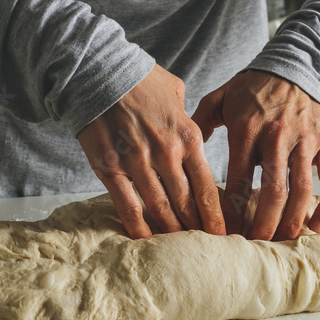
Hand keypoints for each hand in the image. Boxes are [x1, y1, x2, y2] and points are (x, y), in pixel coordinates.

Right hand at [77, 64, 225, 238]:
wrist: (97, 71)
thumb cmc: (138, 79)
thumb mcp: (175, 92)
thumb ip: (188, 118)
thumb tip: (196, 130)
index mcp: (187, 135)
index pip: (206, 185)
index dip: (215, 214)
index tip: (222, 233)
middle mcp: (166, 152)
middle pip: (186, 201)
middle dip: (197, 228)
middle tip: (205, 247)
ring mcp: (137, 162)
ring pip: (160, 207)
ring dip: (171, 230)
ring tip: (179, 247)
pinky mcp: (110, 167)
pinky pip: (127, 204)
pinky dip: (138, 226)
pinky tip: (146, 240)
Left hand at [191, 70, 319, 240]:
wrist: (294, 65)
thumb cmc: (251, 88)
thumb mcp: (219, 99)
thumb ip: (197, 125)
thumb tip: (180, 155)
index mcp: (247, 130)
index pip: (238, 179)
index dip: (231, 210)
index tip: (224, 232)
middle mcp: (277, 137)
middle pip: (273, 190)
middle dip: (264, 223)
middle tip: (255, 245)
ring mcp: (305, 141)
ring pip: (302, 189)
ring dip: (293, 220)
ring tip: (282, 242)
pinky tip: (318, 226)